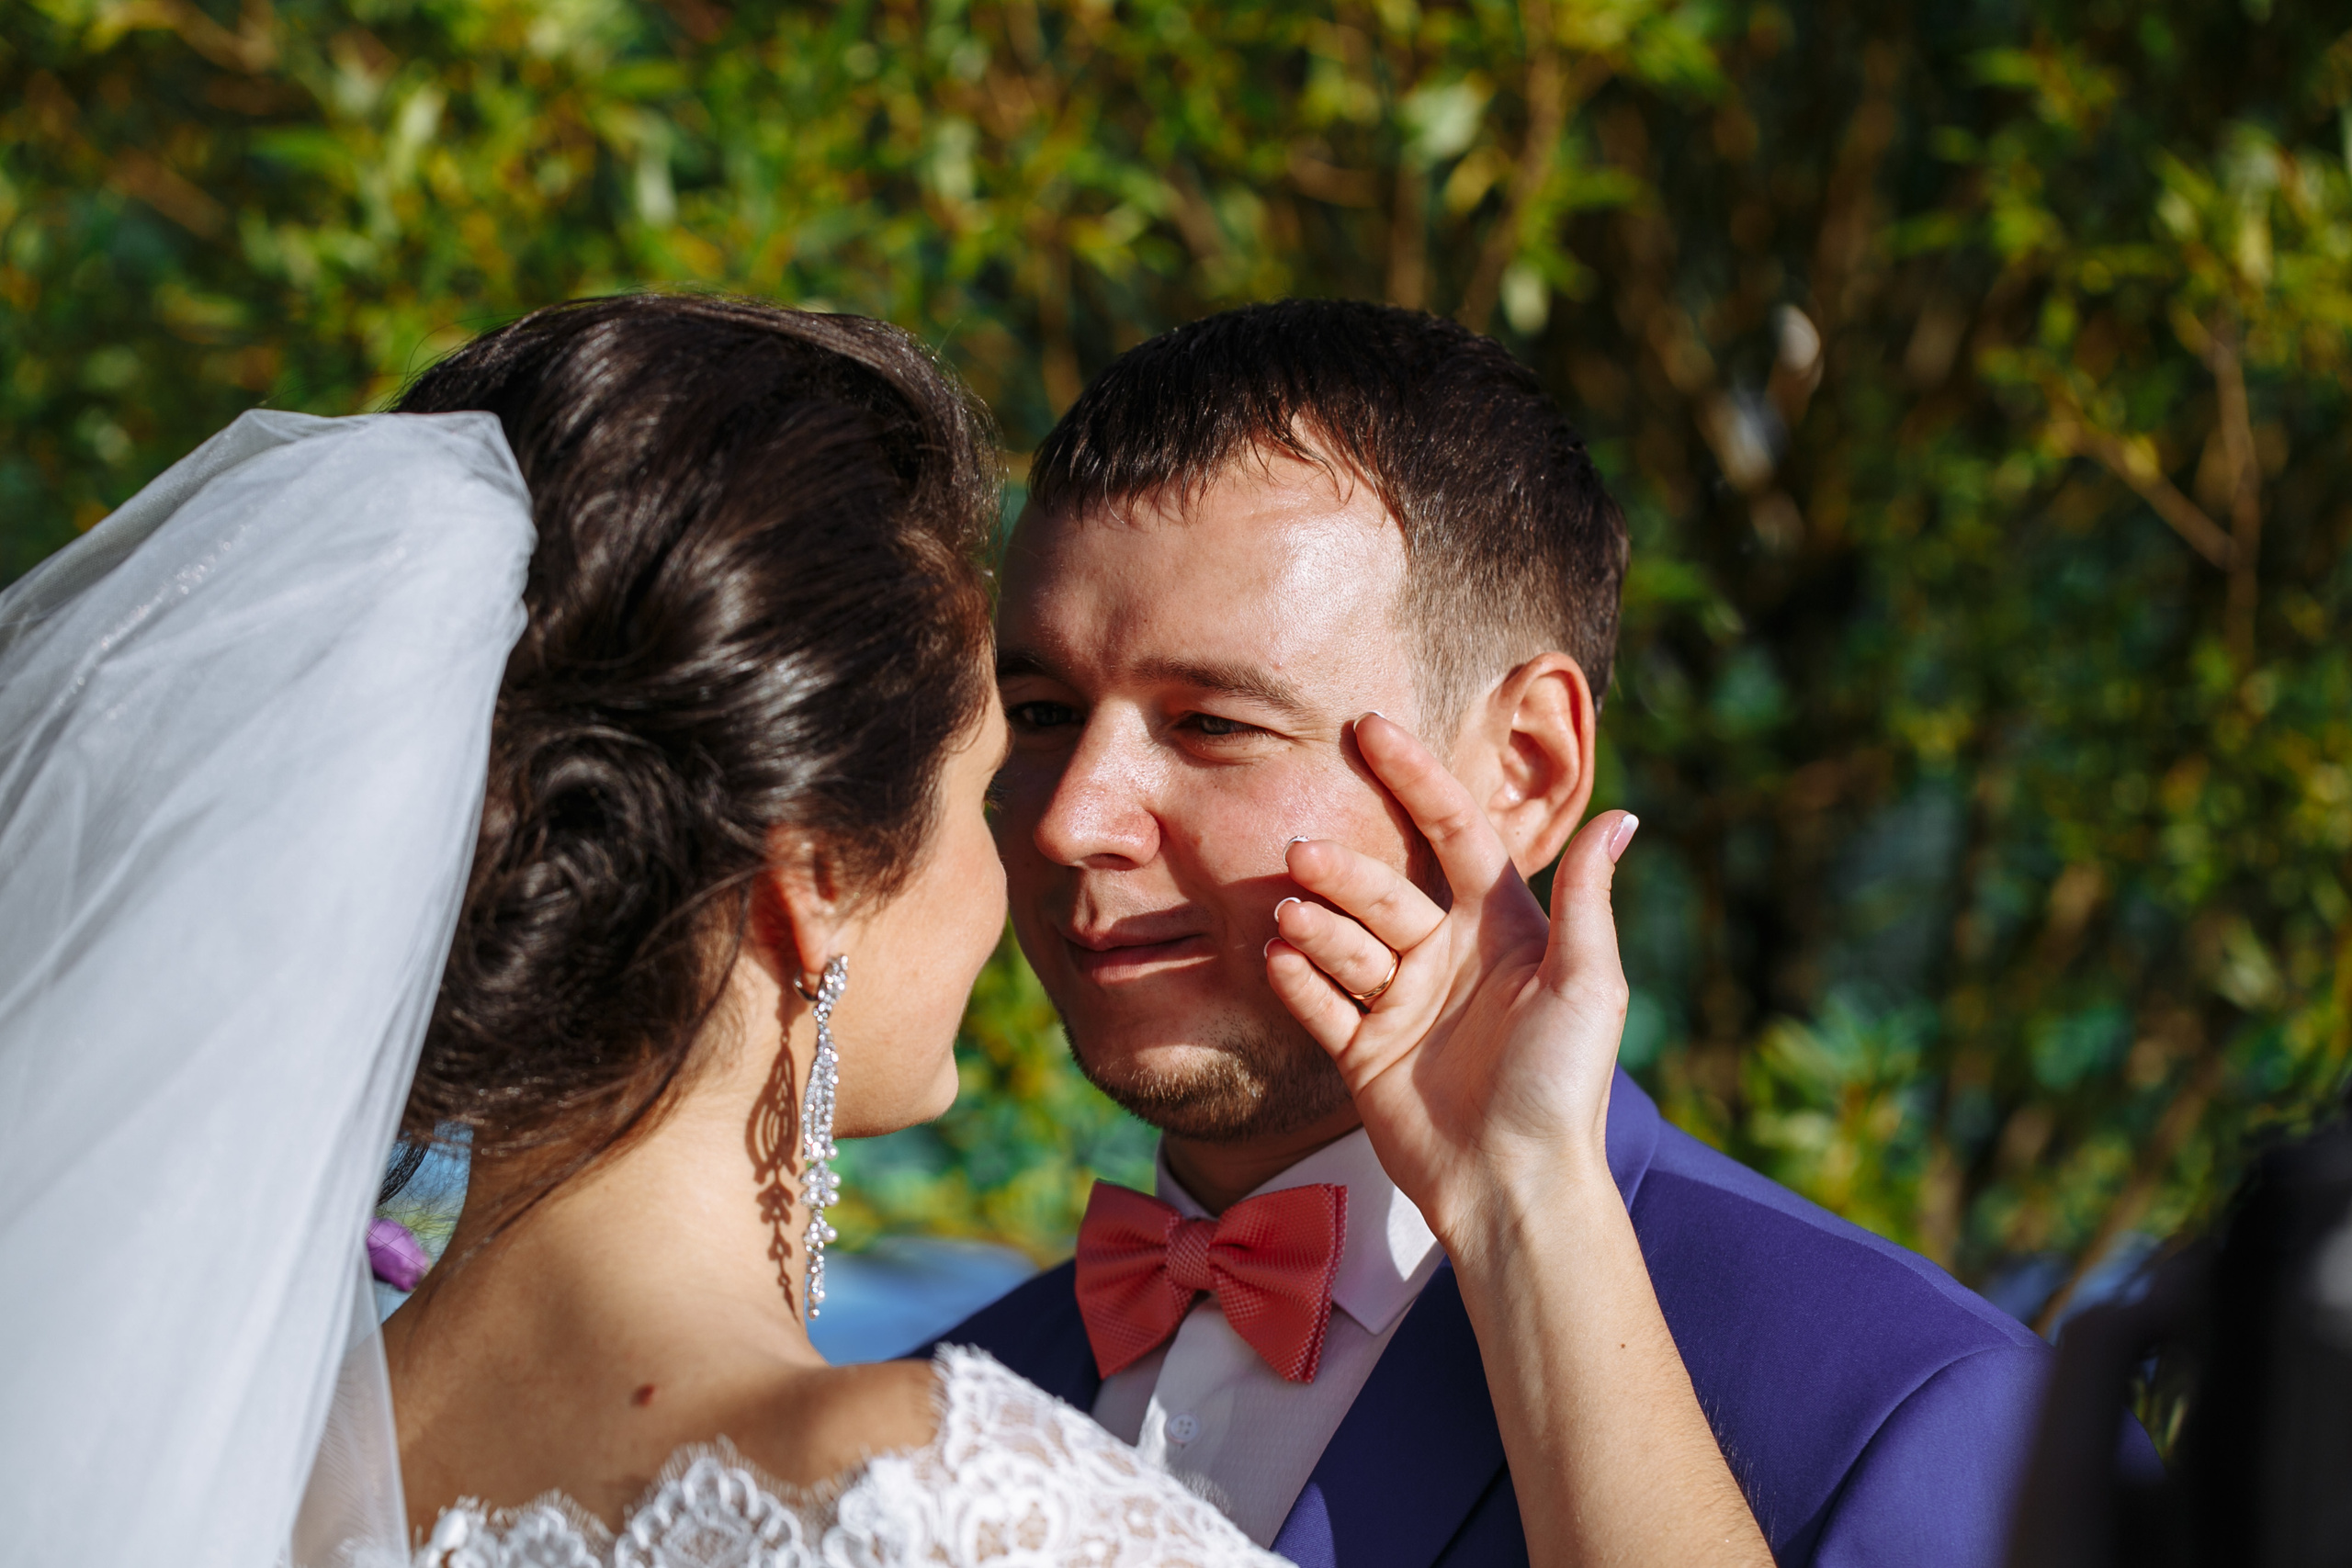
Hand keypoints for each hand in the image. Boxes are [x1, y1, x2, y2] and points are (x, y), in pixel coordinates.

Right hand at [1264, 712, 1637, 1246]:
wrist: (1516, 1186)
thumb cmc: (1563, 1083)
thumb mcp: (1587, 984)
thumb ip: (1587, 900)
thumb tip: (1624, 813)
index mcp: (1502, 929)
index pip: (1453, 833)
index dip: (1415, 780)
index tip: (1371, 728)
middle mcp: (1447, 956)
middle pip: (1384, 888)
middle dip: (1344, 868)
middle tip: (1304, 853)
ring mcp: (1402, 1003)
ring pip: (1344, 941)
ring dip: (1315, 924)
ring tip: (1290, 917)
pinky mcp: (1364, 1051)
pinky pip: (1322, 1003)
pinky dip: (1299, 979)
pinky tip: (1279, 959)